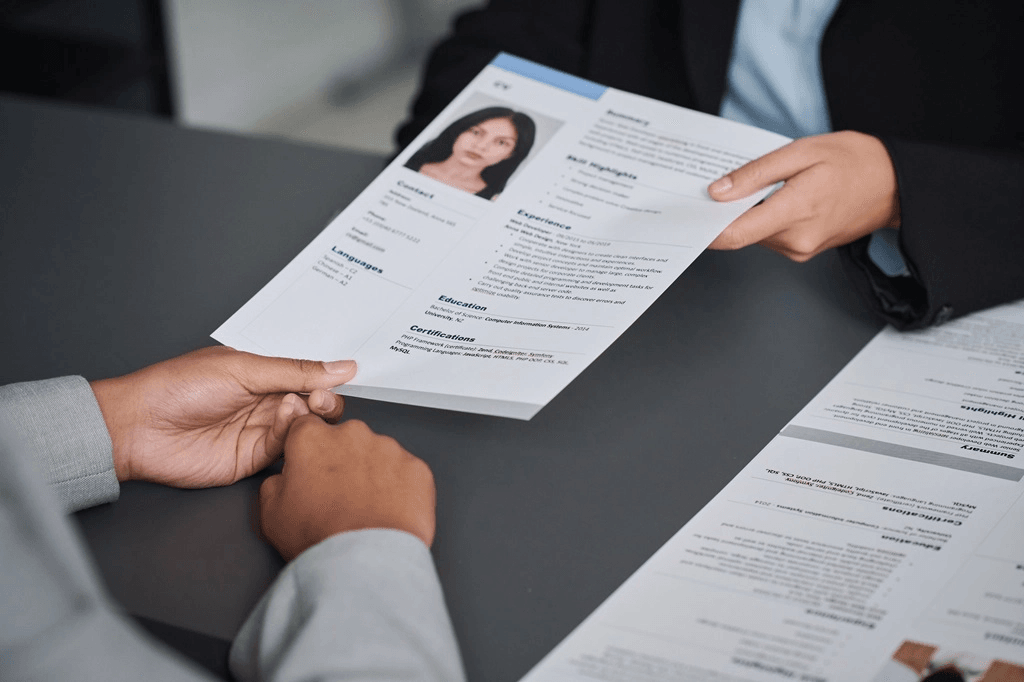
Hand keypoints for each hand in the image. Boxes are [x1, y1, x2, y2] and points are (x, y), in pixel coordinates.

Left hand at [90, 346, 355, 486]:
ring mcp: (260, 433)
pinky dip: (291, 436)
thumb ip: (295, 371)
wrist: (138, 427)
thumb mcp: (243, 368)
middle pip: (314, 407)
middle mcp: (264, 404)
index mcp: (262, 375)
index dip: (327, 380)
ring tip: (293, 409)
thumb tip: (342, 367)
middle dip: (324, 403)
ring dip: (307, 419)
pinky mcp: (252, 460)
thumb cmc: (178, 387)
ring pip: (304, 429)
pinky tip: (283, 422)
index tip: (339, 380)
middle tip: (319, 401)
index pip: (309, 378)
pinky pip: (285, 450)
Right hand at [258, 416, 435, 559]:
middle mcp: (352, 434)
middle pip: (346, 440)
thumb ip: (275, 483)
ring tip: (366, 509)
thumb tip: (282, 479)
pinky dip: (400, 488)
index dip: (308, 449)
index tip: (312, 467)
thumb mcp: (272, 514)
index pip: (306, 427)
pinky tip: (389, 511)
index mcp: (312, 439)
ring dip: (373, 474)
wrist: (364, 562)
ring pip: (378, 454)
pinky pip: (407, 472)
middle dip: (343, 462)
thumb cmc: (321, 538)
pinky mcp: (416, 468)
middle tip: (340, 497)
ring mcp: (389, 449)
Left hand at [707, 131, 899, 260]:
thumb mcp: (801, 153)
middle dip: (726, 213)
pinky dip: (764, 218)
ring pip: (755, 235)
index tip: (685, 218)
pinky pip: (771, 235)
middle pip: (742, 233)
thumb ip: (756, 174)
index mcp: (796, 212)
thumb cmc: (853, 161)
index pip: (736, 234)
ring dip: (748, 214)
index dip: (705, 229)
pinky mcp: (804, 249)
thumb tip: (718, 192)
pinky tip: (773, 197)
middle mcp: (796, 239)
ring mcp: (801, 248)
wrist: (895, 184)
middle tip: (716, 186)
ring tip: (757, 185)